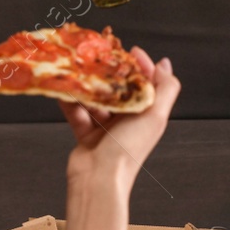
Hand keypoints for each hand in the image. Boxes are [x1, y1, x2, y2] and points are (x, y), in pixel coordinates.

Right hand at [62, 49, 179, 175]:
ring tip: (77, 71)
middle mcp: (129, 120)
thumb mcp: (155, 116)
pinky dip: (71, 102)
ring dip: (87, 86)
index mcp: (148, 115)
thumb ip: (165, 88)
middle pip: (119, 89)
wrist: (98, 179)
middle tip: (98, 56)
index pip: (147, 83)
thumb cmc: (129, 149)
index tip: (130, 50)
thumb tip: (165, 64)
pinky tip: (63, 90)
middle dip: (108, 73)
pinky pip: (78, 112)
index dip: (140, 65)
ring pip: (96, 98)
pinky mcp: (86, 133)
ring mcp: (107, 127)